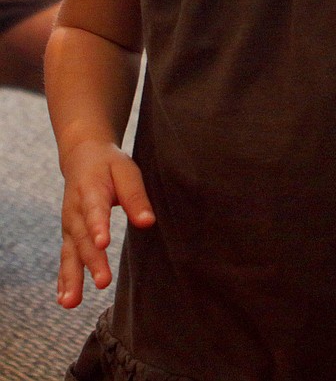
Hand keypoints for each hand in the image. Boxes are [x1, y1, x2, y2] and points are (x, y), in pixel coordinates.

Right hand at [56, 139, 154, 308]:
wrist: (83, 156)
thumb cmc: (109, 165)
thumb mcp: (126, 171)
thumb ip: (136, 196)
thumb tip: (148, 222)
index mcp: (90, 190)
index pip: (94, 210)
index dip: (98, 226)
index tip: (103, 243)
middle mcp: (75, 211)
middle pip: (83, 238)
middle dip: (92, 261)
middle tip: (103, 282)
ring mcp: (69, 225)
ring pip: (70, 253)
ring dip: (71, 278)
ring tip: (71, 302)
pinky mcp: (68, 235)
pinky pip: (65, 258)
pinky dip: (63, 279)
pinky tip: (65, 299)